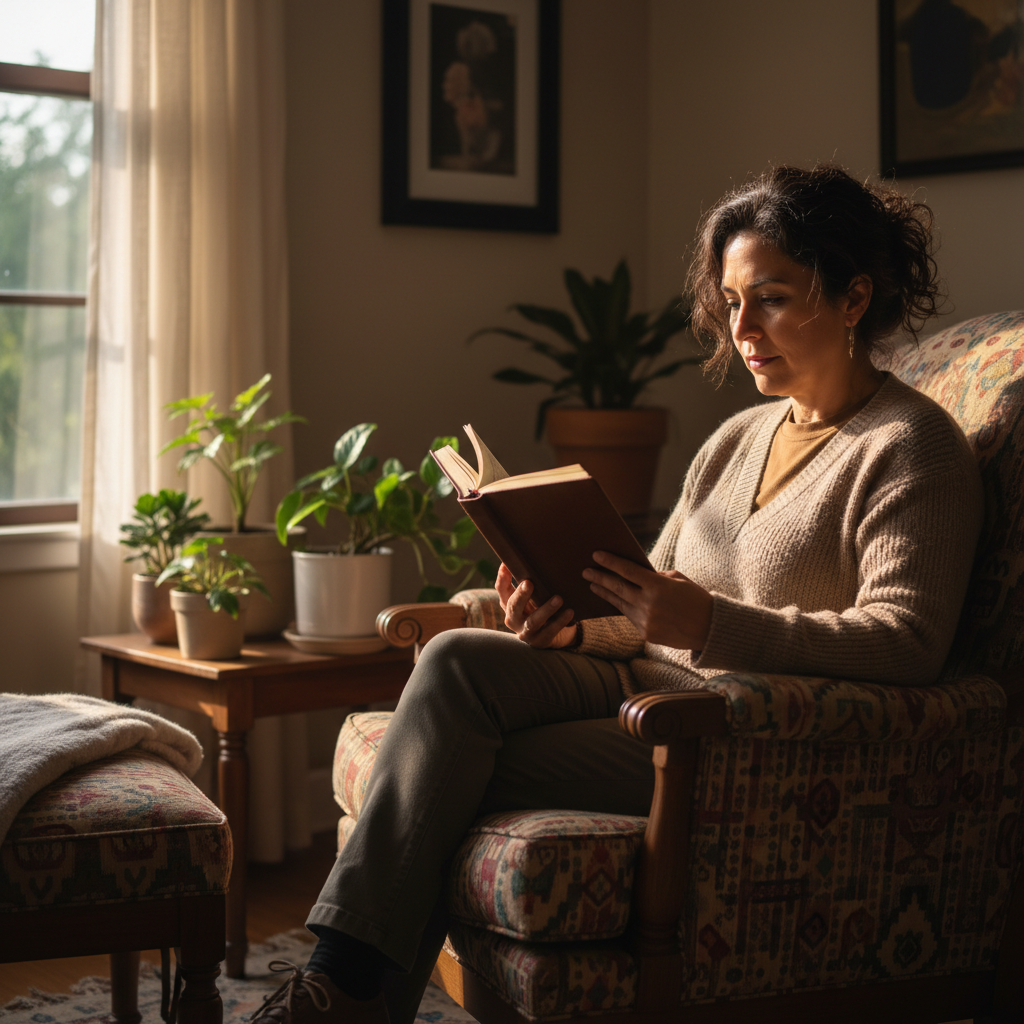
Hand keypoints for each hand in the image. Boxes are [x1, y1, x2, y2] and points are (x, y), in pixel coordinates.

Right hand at [495, 563, 578, 648]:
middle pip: (514, 606)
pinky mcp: (540, 641)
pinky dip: (560, 621)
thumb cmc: (540, 607)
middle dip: (521, 595)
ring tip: (559, 598)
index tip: (506, 565)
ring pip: (533, 621)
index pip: (501, 589)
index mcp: (509, 604)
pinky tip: (570, 612)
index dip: (502, 578)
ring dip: (546, 609)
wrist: (553, 634)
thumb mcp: (532, 594)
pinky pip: (550, 631)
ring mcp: (525, 632)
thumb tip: (523, 558)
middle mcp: (513, 619)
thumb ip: (526, 579)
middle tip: (529, 582)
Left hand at [582, 551, 711, 650]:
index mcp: (658, 586)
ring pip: (620, 604)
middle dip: (600, 578)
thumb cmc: (696, 598)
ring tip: (593, 585)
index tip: (596, 555)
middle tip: (585, 571)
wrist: (711, 628)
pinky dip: (623, 608)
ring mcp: (646, 621)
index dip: (610, 562)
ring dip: (605, 594)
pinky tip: (613, 601)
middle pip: (618, 588)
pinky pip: (630, 617)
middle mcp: (649, 604)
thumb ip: (655, 576)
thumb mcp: (678, 580)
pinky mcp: (646, 634)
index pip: (627, 571)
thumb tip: (635, 575)